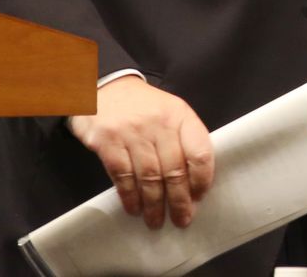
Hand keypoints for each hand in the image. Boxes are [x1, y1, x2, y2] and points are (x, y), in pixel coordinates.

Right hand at [68, 76, 213, 228]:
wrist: (104, 86)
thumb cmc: (144, 106)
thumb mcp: (171, 112)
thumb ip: (184, 139)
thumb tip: (195, 179)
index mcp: (181, 116)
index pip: (200, 152)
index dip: (202, 179)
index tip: (199, 197)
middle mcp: (159, 124)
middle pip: (174, 170)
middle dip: (179, 200)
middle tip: (181, 219)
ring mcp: (132, 133)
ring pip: (148, 176)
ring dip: (154, 203)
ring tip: (156, 220)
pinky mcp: (108, 142)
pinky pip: (122, 175)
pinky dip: (129, 195)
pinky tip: (134, 208)